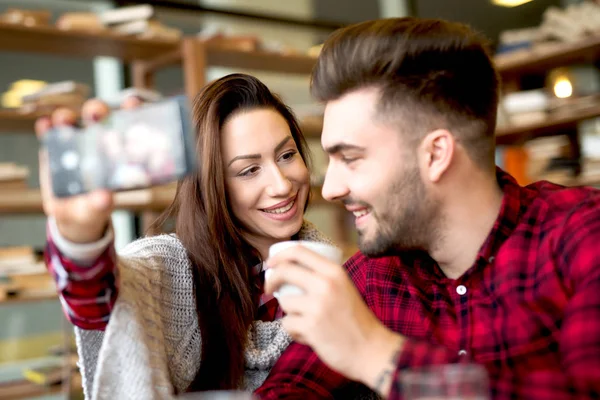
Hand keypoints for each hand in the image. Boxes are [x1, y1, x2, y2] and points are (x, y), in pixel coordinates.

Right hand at [36, 96, 142, 243]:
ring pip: (72, 121)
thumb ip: (100, 204)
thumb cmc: (94, 208)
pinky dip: (47, 127)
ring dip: (68, 116)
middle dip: (98, 111)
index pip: (127, 126)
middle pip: (99, 118)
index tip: (132, 105)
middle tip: (97, 114)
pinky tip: (45, 125)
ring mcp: (74, 142)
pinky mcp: (53, 147)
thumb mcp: (98, 209)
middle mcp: (98, 141)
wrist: (73, 215)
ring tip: (64, 120)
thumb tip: (104, 198)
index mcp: (119, 151)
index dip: (131, 112)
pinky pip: (49, 133)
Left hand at [265, 245, 403, 393]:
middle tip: (269, 289)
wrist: (371, 349)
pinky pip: (287, 324)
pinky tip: (309, 336)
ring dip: (290, 314)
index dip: (279, 256)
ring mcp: (317, 305)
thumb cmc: (356, 320)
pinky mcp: (311, 326)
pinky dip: (294, 331)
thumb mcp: (344, 287)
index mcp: (334, 271)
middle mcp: (326, 284)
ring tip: (307, 322)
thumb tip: (289, 269)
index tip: (270, 264)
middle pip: (284, 271)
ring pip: (284, 302)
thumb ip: (323, 277)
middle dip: (271, 280)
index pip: (298, 251)